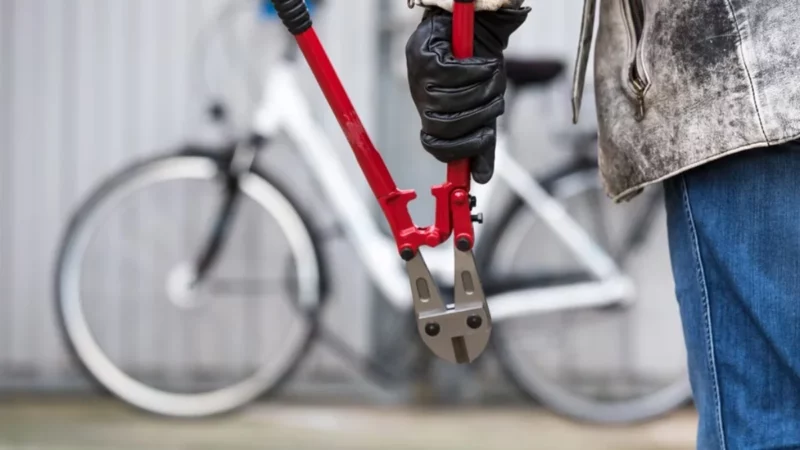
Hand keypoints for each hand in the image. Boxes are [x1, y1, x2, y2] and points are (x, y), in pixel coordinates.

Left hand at [405, 5, 528, 183]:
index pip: (435, 145)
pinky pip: (452, 73)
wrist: (477, 24)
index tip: (482, 146)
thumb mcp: (484, 106)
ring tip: (493, 76)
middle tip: (496, 104)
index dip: (457, 151)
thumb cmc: (480, 67)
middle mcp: (421, 97)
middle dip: (477, 118)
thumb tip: (482, 178)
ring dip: (481, 90)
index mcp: (433, 113)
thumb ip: (482, 141)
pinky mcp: (423, 54)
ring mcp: (418, 76)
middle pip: (444, 126)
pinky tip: (485, 61)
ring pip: (450, 100)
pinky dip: (477, 69)